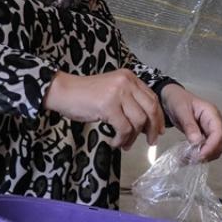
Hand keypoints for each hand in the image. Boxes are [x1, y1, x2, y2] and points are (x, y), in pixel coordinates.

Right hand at [44, 69, 164, 149]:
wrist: (64, 92)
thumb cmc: (85, 94)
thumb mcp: (112, 91)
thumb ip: (129, 100)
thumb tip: (147, 123)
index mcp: (129, 77)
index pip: (152, 97)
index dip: (158, 116)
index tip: (158, 130)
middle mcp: (126, 82)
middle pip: (150, 108)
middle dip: (153, 128)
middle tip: (150, 142)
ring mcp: (118, 93)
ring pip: (139, 121)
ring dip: (133, 137)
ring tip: (124, 144)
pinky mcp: (108, 106)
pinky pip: (124, 128)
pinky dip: (121, 139)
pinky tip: (115, 142)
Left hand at [160, 85, 221, 161]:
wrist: (171, 98)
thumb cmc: (177, 100)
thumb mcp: (181, 111)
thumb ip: (190, 126)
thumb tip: (197, 143)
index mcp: (212, 114)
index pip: (219, 133)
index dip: (211, 147)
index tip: (200, 155)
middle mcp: (214, 124)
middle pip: (219, 144)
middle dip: (207, 154)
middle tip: (192, 160)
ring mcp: (210, 131)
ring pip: (213, 149)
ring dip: (202, 157)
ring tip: (187, 160)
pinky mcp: (204, 137)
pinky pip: (204, 149)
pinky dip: (197, 156)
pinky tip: (186, 159)